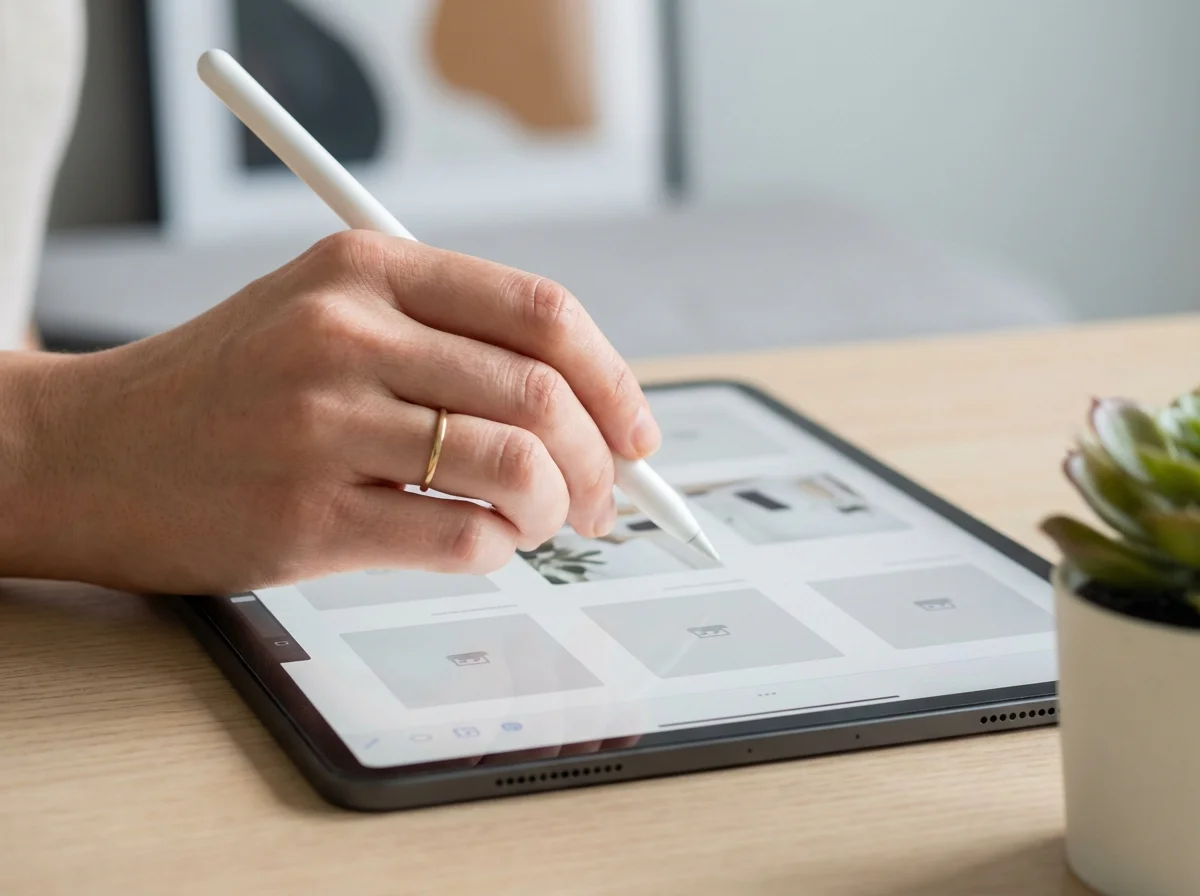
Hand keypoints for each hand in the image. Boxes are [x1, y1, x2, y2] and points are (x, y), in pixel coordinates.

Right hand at [1, 232, 660, 593]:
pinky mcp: (308, 515)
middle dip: (602, 460)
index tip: (636, 431)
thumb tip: (590, 407)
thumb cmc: (230, 388)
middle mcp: (346, 333)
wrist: (92, 452)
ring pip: (514, 466)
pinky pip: (461, 536)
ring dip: (556, 508)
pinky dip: (499, 547)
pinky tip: (481, 541)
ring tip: (543, 523)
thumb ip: (449, 341)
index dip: (614, 378)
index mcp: (366, 266)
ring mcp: (323, 424)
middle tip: (604, 498)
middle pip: (543, 393)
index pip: (542, 313)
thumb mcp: (328, 313)